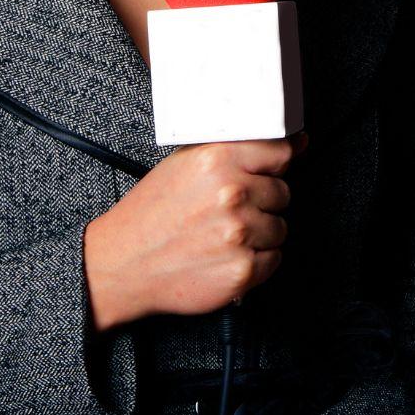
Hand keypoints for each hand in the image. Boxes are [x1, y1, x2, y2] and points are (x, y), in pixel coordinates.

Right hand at [83, 132, 307, 329]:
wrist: (122, 264)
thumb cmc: (150, 215)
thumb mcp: (183, 164)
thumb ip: (233, 149)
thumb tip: (293, 144)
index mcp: (217, 160)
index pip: (281, 152)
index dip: (278, 163)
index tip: (278, 168)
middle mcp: (231, 195)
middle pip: (282, 192)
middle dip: (260, 202)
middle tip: (226, 211)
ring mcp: (239, 234)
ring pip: (279, 228)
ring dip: (258, 233)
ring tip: (222, 234)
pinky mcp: (242, 270)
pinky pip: (273, 259)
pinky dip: (255, 261)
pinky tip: (225, 254)